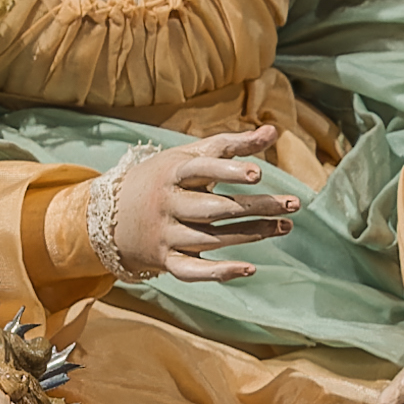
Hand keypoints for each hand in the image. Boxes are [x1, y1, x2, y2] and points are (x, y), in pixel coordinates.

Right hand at [94, 127, 295, 287]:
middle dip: (256, 207)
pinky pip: (192, 270)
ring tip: (285, 226)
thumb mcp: (190, 155)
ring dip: (250, 235)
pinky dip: (219, 272)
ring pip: (211, 239)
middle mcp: (168, 203)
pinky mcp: (166, 260)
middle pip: (216, 208)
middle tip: (294, 203)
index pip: (202, 169)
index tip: (257, 173)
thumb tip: (274, 131)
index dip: (228, 171)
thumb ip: (232, 145)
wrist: (109, 215)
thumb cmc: (162, 178)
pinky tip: (249, 268)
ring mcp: (166, 234)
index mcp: (173, 172)